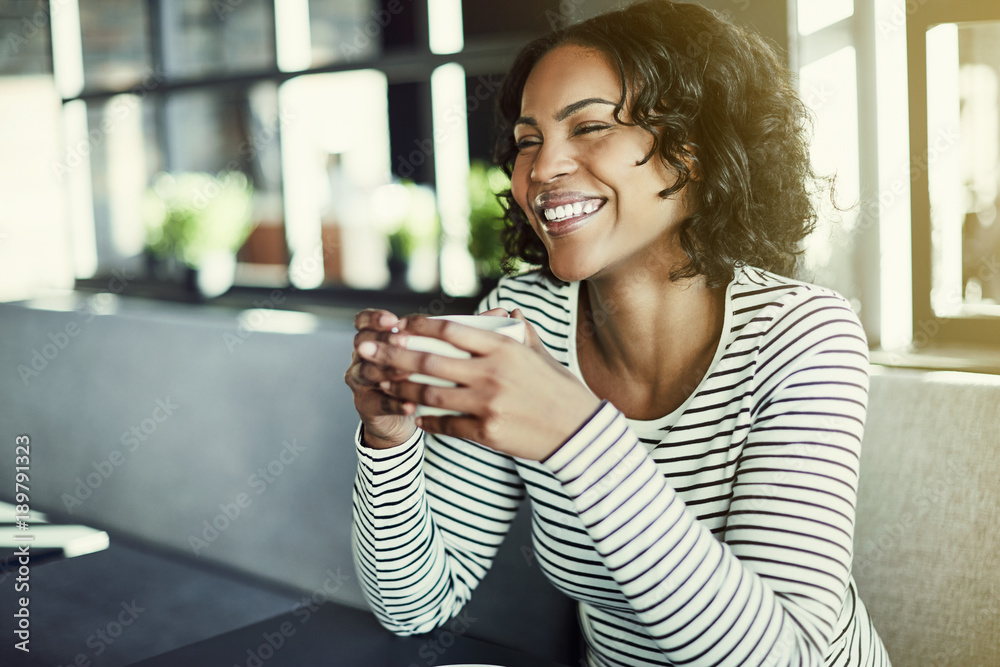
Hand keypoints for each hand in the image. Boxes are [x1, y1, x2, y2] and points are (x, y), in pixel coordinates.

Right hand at [344, 309, 416, 448]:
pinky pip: (378, 404)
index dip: (374, 319)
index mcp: (371, 340)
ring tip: (407, 372)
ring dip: (388, 370)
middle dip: (384, 341)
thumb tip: (447, 326)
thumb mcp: (413, 355)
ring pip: (366, 372)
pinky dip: (395, 404)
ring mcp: (360, 383)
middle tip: (402, 341)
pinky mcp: (365, 406)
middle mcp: (361, 358)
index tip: (393, 320)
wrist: (397, 418)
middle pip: (362, 343)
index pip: (363, 321)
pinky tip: (411, 405)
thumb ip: (421, 339)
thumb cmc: (409, 378)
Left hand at [368, 309, 601, 460]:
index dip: (419, 326)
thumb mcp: (540, 353)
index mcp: (503, 348)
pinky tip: (413, 415)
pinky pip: (446, 424)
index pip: (451, 330)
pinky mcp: (487, 431)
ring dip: (401, 388)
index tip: (399, 326)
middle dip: (392, 355)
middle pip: (430, 361)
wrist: (579, 431)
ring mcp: (487, 403)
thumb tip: (504, 313)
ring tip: (381, 383)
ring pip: (430, 394)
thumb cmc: (560, 389)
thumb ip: (519, 331)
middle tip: (366, 350)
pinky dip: (426, 419)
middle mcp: (491, 373)